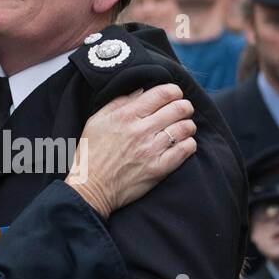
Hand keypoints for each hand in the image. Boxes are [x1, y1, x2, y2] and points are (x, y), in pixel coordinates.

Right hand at [66, 83, 196, 216]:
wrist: (89, 188)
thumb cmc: (90, 153)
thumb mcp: (97, 121)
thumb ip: (119, 102)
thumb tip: (141, 91)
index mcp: (126, 115)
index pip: (161, 94)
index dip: (174, 91)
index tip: (175, 94)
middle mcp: (140, 130)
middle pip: (178, 108)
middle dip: (185, 106)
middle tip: (183, 110)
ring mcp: (151, 150)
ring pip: (184, 128)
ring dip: (188, 125)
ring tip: (184, 127)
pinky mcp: (158, 169)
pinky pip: (185, 150)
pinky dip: (189, 144)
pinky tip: (183, 144)